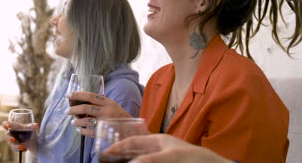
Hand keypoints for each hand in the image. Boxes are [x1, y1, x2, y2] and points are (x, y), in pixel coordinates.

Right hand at [2, 121, 38, 154]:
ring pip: (11, 144)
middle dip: (9, 138)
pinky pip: (14, 149)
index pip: (6, 124)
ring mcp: (11, 140)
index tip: (7, 127)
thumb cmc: (30, 131)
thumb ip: (33, 126)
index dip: (5, 125)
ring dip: (16, 146)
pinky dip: (20, 149)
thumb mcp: (32, 128)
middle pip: (6, 135)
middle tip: (13, 140)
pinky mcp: (14, 146)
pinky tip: (25, 149)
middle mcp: (11, 133)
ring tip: (22, 147)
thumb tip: (36, 125)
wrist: (34, 140)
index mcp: (13, 126)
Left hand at [66, 91, 131, 136]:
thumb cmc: (119, 117)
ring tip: (74, 122)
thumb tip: (80, 102)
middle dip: (74, 109)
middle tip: (67, 111)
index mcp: (109, 102)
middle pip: (86, 108)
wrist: (132, 132)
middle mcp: (107, 111)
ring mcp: (105, 123)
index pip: (90, 96)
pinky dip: (82, 131)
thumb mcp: (112, 106)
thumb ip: (100, 104)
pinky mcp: (104, 133)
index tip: (68, 95)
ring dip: (77, 122)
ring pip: (85, 121)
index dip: (78, 95)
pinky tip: (80, 130)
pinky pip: (89, 132)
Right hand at [105, 134, 232, 162]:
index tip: (105, 153)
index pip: (133, 142)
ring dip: (128, 162)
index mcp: (157, 140)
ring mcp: (161, 160)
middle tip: (107, 162)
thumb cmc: (196, 158)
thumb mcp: (172, 157)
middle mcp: (157, 150)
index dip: (118, 146)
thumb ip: (150, 159)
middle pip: (133, 153)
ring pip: (140, 161)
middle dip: (120, 157)